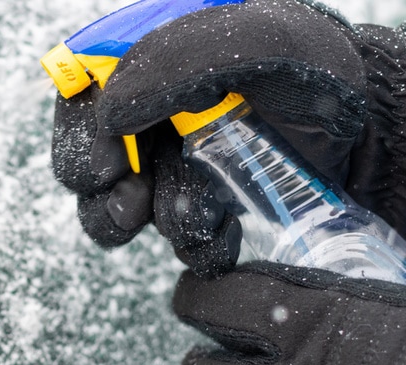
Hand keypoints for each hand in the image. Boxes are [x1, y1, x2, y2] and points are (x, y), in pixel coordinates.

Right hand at [52, 0, 405, 275]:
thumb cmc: (317, 72)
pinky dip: (191, 243)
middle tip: (132, 203)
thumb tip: (109, 114)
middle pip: (89, 161)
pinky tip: (222, 235)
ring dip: (153, 220)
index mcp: (151, 63)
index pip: (80, 95)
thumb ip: (179, 60)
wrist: (366, 130)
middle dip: (106, 193)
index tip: (100, 169)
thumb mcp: (259, 42)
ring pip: (122, 208)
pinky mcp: (197, 203)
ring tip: (195, 218)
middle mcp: (152, 114)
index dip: (76, 136)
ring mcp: (172, 162)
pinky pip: (171, 235)